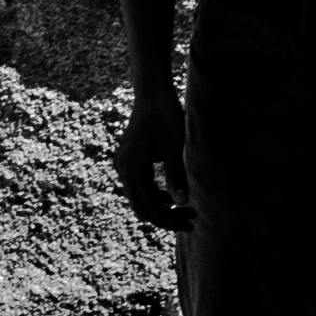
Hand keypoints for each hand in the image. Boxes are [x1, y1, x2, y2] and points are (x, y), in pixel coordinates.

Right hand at [114, 92, 187, 234]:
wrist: (153, 92)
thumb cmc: (166, 115)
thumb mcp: (174, 146)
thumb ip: (176, 175)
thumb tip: (182, 203)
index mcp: (131, 167)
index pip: (146, 207)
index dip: (167, 220)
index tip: (188, 224)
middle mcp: (123, 168)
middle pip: (143, 205)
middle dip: (167, 216)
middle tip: (192, 220)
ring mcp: (125, 164)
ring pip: (142, 197)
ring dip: (163, 206)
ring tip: (189, 210)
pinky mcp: (131, 161)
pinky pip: (141, 185)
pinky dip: (157, 194)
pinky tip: (174, 197)